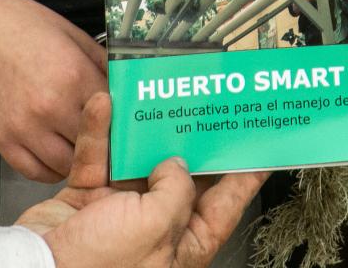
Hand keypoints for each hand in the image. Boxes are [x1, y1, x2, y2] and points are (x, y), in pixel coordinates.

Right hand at [0, 0, 107, 182]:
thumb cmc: (19, 24)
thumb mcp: (70, 33)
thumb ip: (99, 63)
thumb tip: (124, 86)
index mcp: (73, 75)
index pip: (114, 115)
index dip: (123, 120)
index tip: (128, 122)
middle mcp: (49, 106)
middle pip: (94, 145)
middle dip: (104, 142)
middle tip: (109, 137)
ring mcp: (23, 127)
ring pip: (67, 165)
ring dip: (78, 159)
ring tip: (82, 145)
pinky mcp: (1, 140)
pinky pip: (35, 172)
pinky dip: (51, 169)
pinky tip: (57, 154)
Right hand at [22, 95, 266, 267]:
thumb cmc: (95, 267)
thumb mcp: (154, 226)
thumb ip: (175, 190)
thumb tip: (177, 165)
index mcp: (179, 247)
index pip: (223, 207)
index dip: (244, 176)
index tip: (263, 149)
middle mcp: (151, 230)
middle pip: (179, 178)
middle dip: (188, 141)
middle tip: (205, 105)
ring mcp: (116, 215)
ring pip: (135, 161)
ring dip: (139, 130)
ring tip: (151, 96)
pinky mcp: (84, 201)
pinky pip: (96, 159)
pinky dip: (99, 133)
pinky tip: (103, 107)